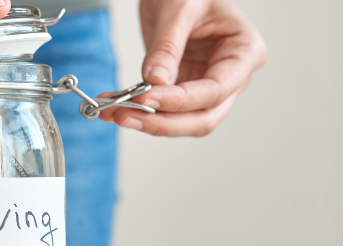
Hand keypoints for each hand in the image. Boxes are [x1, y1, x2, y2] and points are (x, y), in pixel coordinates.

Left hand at [99, 0, 266, 135]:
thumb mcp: (178, 8)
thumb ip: (167, 47)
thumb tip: (155, 81)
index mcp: (244, 52)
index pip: (215, 90)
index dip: (180, 101)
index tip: (145, 99)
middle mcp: (232, 77)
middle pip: (203, 117)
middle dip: (162, 122)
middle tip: (125, 115)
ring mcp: (208, 87)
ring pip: (183, 121)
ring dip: (147, 121)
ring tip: (113, 113)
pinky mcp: (184, 91)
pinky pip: (165, 110)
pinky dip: (140, 112)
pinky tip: (115, 108)